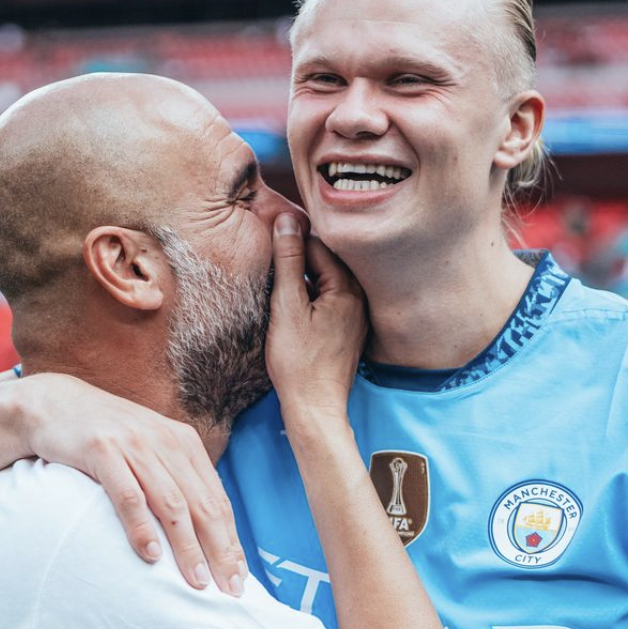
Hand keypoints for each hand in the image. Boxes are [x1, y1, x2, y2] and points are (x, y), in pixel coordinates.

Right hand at [16, 372, 245, 594]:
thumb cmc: (107, 436)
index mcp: (185, 443)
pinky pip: (128, 495)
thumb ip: (175, 479)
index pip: (217, 499)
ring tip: (197, 581)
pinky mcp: (102, 450)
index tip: (239, 577)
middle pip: (202, 505)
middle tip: (229, 589)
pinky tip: (151, 555)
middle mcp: (166, 442)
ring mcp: (135, 445)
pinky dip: (142, 527)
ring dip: (187, 546)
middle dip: (219, 550)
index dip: (231, 540)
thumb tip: (202, 529)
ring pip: (172, 504)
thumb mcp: (150, 449)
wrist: (56, 404)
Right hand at [267, 213, 367, 423]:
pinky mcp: (349, 330)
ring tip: (277, 283)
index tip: (268, 239)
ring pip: (327, 281)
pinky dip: (312, 296)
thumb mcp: (286, 306)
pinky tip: (293, 306)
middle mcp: (359, 298)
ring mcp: (356, 315)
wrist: (314, 407)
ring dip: (303, 278)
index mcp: (347, 288)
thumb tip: (286, 220)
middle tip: (270, 261)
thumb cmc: (298, 362)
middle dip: (298, 258)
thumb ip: (288, 261)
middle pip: (325, 261)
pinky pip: (330, 300)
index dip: (290, 240)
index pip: (318, 245)